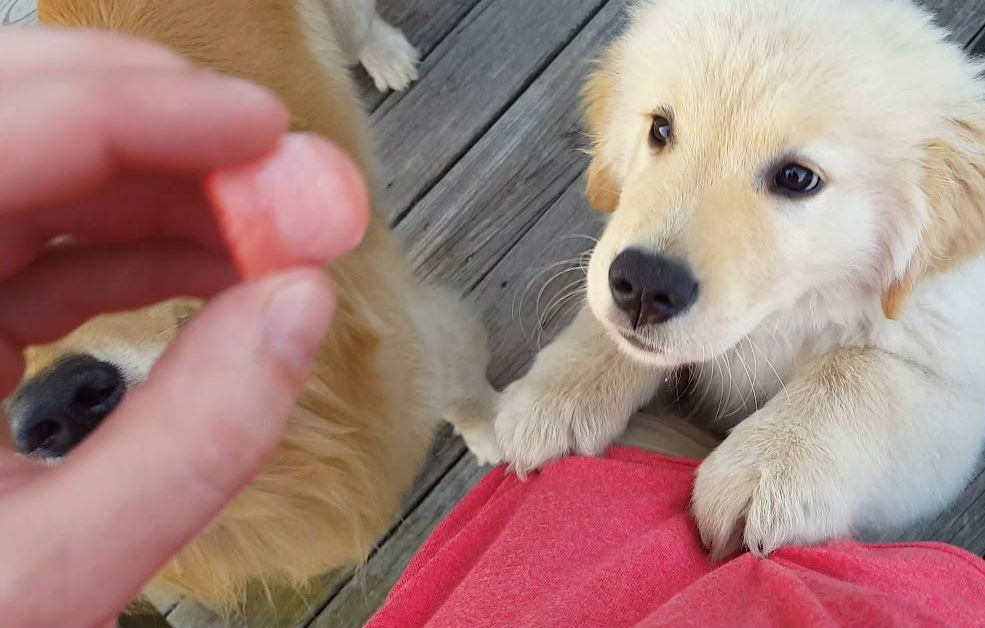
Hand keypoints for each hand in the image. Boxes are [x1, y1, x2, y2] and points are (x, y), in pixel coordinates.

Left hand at [0, 29, 367, 626]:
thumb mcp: (47, 574)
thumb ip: (188, 442)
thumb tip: (299, 309)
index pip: (10, 137)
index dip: (148, 114)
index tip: (268, 133)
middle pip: (24, 124)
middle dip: (171, 136)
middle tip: (283, 179)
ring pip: (43, 176)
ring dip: (173, 192)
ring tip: (274, 235)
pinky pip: (46, 244)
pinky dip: (144, 250)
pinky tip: (221, 275)